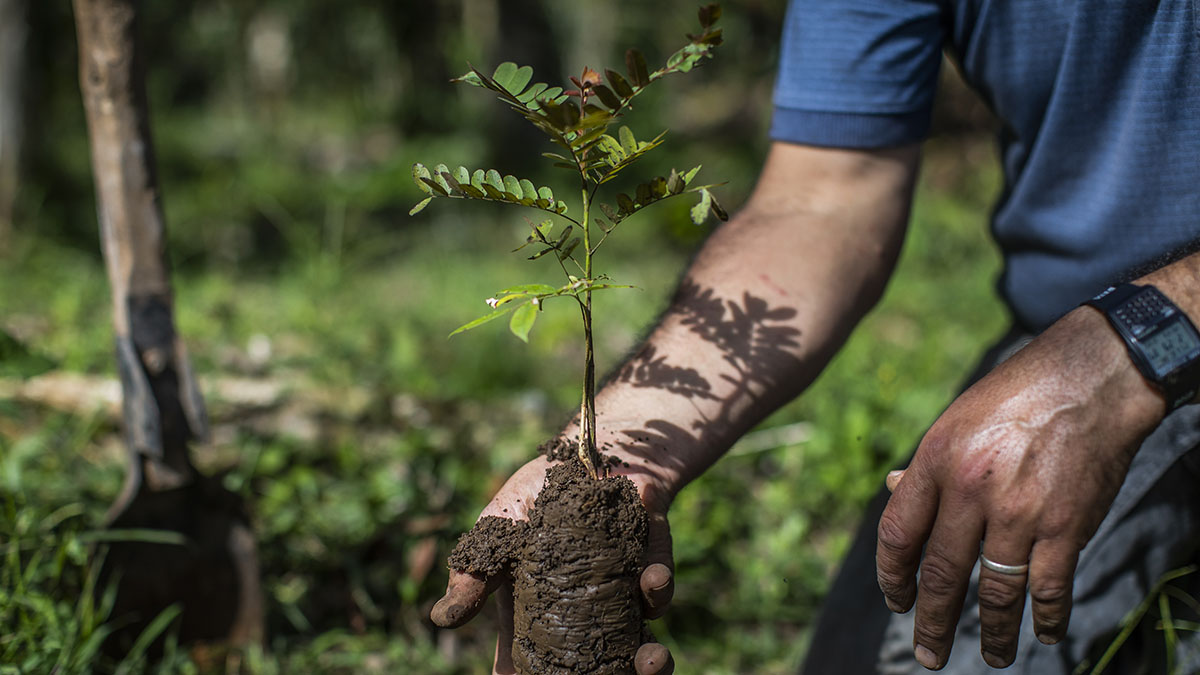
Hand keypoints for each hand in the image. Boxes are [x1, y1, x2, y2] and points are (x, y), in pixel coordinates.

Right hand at [431, 455, 676, 674]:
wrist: (589, 447)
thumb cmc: (535, 492)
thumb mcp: (498, 528)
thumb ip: (475, 574)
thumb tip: (442, 619)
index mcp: (538, 614)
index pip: (532, 665)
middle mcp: (583, 615)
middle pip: (594, 670)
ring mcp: (620, 597)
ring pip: (640, 649)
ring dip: (651, 662)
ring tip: (651, 660)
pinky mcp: (651, 567)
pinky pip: (658, 593)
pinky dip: (658, 591)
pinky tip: (652, 580)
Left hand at [876, 308, 1165, 669]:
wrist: (1092, 376)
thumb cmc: (1017, 395)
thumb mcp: (956, 419)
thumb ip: (927, 464)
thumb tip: (892, 491)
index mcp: (936, 459)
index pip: (899, 533)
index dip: (893, 575)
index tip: (897, 600)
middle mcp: (972, 488)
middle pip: (942, 573)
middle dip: (933, 621)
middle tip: (929, 654)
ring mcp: (1020, 510)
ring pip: (996, 592)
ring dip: (992, 633)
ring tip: (991, 658)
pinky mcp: (1066, 524)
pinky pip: (1049, 587)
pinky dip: (1047, 617)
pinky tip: (1044, 634)